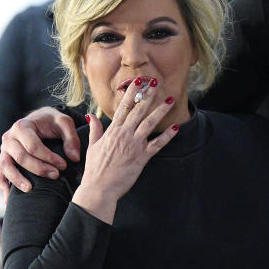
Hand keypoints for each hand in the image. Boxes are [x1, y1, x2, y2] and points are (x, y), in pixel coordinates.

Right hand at [0, 107, 82, 196]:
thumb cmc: (52, 122)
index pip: (33, 146)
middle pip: (20, 157)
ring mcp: (4, 150)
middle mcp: (9, 138)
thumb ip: (71, 139)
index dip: (48, 157)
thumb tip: (74, 158)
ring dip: (17, 180)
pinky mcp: (4, 160)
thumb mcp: (65, 123)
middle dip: (39, 169)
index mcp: (22, 126)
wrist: (39, 119)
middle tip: (56, 175)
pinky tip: (10, 199)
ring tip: (30, 189)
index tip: (64, 165)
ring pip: (6, 167)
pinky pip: (0, 175)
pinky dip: (4, 187)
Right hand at [71, 78, 179, 223]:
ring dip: (160, 111)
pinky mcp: (142, 157)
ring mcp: (134, 145)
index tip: (138, 81)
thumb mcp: (92, 146)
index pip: (124, 107)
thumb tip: (92, 115)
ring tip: (170, 99)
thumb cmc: (95, 169)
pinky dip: (167, 136)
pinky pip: (157, 144)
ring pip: (149, 123)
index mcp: (112, 131)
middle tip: (156, 82)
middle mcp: (124, 134)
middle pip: (138, 110)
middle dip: (148, 95)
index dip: (132, 92)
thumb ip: (95, 129)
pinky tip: (176, 128)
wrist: (99, 188)